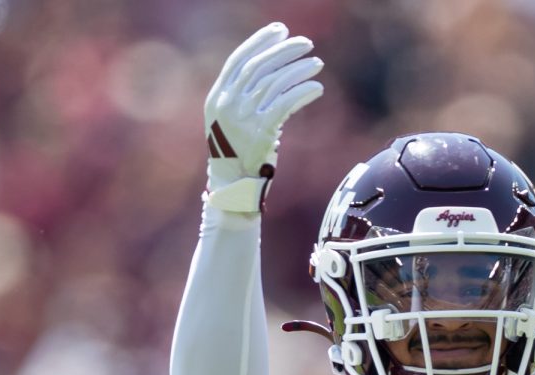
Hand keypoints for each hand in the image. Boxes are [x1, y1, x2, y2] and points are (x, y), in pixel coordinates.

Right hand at [203, 22, 323, 212]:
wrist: (233, 184)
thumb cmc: (237, 152)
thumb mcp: (231, 120)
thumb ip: (243, 96)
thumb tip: (274, 70)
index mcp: (217, 96)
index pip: (238, 60)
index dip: (260, 42)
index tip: (280, 30)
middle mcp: (227, 103)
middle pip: (258, 67)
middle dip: (283, 51)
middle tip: (306, 43)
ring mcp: (242, 118)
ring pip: (274, 83)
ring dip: (298, 70)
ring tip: (317, 64)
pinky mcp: (260, 132)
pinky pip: (284, 104)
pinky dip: (302, 93)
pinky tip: (317, 88)